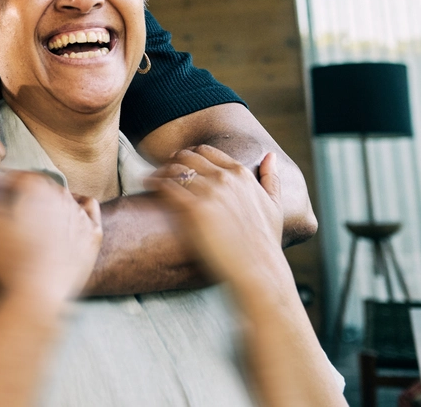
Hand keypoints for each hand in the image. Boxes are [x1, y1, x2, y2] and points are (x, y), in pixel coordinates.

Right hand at [0, 171, 102, 306]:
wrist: (36, 296)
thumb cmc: (7, 261)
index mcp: (35, 187)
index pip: (19, 177)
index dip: (5, 185)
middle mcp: (62, 195)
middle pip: (41, 187)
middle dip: (26, 195)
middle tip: (12, 212)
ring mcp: (80, 214)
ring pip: (63, 197)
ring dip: (49, 204)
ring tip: (34, 222)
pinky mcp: (93, 235)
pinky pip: (89, 209)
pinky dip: (79, 208)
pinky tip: (66, 218)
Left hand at [145, 146, 284, 287]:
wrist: (258, 270)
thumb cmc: (264, 243)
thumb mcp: (274, 206)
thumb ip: (271, 178)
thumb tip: (270, 155)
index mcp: (241, 174)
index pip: (205, 151)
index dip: (189, 155)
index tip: (180, 162)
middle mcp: (225, 178)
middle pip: (187, 156)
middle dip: (172, 160)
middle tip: (162, 170)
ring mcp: (209, 192)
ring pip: (174, 168)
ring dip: (160, 170)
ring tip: (151, 178)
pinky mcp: (194, 209)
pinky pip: (166, 186)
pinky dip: (154, 182)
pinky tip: (147, 185)